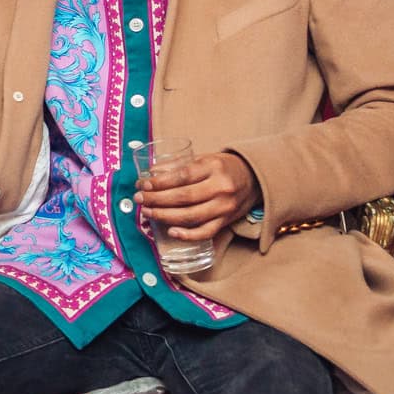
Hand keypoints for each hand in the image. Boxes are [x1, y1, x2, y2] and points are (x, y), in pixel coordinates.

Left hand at [136, 151, 258, 241]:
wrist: (254, 178)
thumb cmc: (222, 168)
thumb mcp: (203, 159)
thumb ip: (178, 165)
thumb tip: (151, 173)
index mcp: (213, 167)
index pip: (182, 176)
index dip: (159, 182)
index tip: (142, 185)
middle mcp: (220, 188)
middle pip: (183, 197)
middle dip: (157, 200)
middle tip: (139, 199)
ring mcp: (224, 206)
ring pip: (191, 216)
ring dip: (165, 216)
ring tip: (147, 212)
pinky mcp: (226, 221)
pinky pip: (206, 232)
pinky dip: (188, 235)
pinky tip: (171, 231)